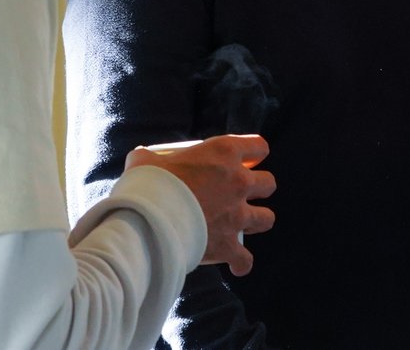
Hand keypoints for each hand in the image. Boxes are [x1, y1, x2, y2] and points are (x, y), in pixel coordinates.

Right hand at [125, 134, 275, 274]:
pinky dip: (240, 262)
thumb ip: (149, 157)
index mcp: (223, 153)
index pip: (258, 146)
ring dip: (256, 221)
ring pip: (267, 218)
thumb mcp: (145, 160)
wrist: (149, 220)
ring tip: (241, 224)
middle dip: (258, 188)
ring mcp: (237, 215)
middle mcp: (238, 182)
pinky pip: (245, 259)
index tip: (243, 161)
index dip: (253, 153)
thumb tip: (141, 160)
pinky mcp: (229, 245)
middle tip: (239, 193)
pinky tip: (233, 263)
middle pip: (268, 184)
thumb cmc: (149, 184)